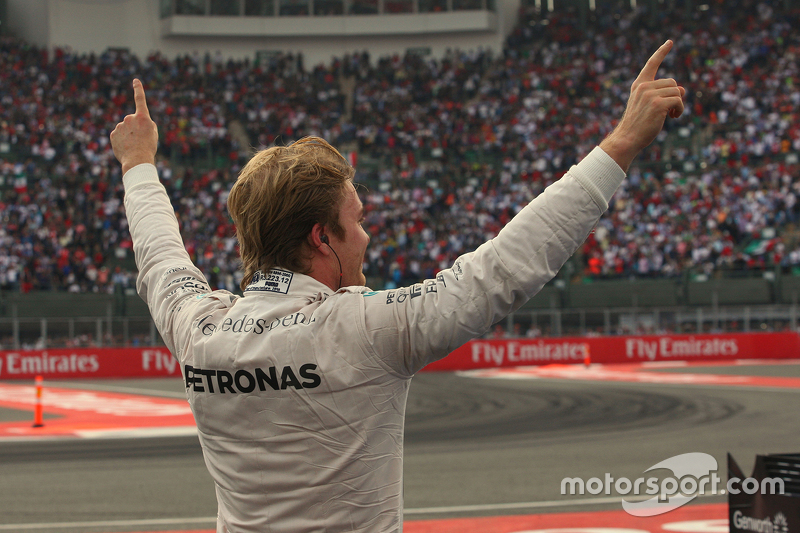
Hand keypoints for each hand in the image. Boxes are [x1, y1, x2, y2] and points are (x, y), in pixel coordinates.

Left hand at [110, 79, 158, 174]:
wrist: (137, 160)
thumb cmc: (148, 147)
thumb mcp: (153, 133)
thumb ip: (146, 123)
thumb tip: (137, 121)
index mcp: (142, 117)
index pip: (140, 99)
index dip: (138, 89)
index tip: (135, 81)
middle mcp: (129, 118)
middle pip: (132, 121)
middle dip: (135, 128)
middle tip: (140, 140)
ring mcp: (120, 125)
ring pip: (124, 129)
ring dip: (128, 135)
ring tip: (133, 146)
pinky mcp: (113, 134)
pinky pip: (118, 136)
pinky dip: (121, 141)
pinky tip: (126, 148)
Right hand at [600, 40, 684, 171]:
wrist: (627, 139)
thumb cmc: (637, 125)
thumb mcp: (647, 106)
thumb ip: (661, 95)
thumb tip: (683, 89)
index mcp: (639, 85)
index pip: (652, 64)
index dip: (661, 52)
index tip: (670, 42)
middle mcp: (644, 87)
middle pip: (672, 82)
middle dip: (675, 95)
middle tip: (671, 110)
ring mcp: (650, 94)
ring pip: (677, 91)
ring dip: (678, 104)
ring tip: (671, 115)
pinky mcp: (658, 104)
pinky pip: (679, 100)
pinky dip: (680, 110)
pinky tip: (673, 117)